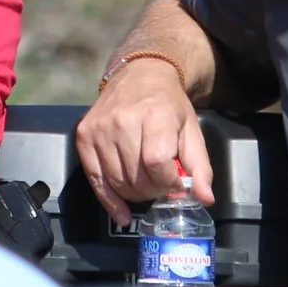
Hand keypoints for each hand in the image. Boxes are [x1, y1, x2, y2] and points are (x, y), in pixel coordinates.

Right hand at [76, 59, 212, 227]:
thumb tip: (204, 197)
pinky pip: (94, 179)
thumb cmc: (168, 103)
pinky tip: (122, 212)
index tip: (174, 182)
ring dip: (133, 194)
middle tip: (160, 186)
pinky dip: (109, 200)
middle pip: (135, 177)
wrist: (140, 74)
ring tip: (145, 187)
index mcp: (154, 115)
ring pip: (116, 182)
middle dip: (152, 191)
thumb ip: (199, 166)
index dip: (167, 182)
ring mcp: (100, 128)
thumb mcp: (191, 130)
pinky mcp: (84, 135)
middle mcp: (123, 120)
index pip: (157, 164)